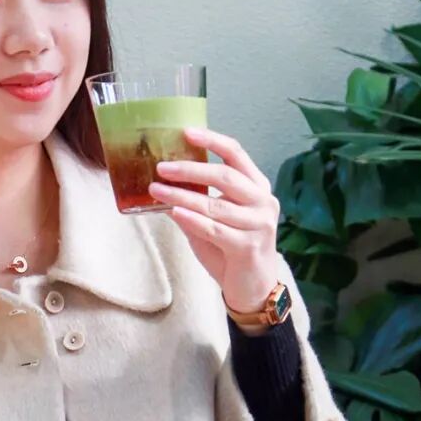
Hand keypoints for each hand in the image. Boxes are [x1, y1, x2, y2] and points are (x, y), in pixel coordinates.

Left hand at [147, 125, 280, 315]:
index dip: (211, 140)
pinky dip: (192, 220)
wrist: (254, 288)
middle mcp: (263, 201)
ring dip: (182, 196)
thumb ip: (196, 200)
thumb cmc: (232, 249)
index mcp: (257, 187)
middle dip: (190, 169)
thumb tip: (162, 181)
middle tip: (161, 167)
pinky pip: (215, 229)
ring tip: (157, 190)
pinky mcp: (248, 247)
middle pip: (225, 176)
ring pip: (215, 205)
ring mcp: (259, 224)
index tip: (186, 132)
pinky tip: (174, 213)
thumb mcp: (214, 219)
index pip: (236, 154)